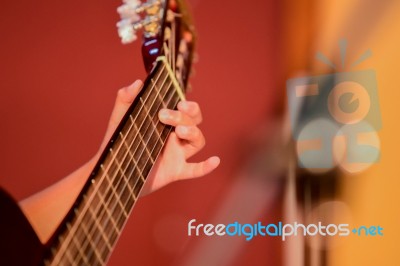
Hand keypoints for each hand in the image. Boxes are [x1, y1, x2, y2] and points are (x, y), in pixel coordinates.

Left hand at [99, 80, 219, 194]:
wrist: (113, 170)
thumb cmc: (119, 142)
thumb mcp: (120, 119)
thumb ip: (125, 99)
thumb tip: (138, 82)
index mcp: (167, 122)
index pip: (186, 110)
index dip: (189, 106)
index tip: (180, 103)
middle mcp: (175, 136)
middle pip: (194, 123)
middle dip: (186, 117)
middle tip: (165, 116)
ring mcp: (177, 154)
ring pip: (198, 142)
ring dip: (193, 133)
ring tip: (179, 132)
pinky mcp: (175, 171)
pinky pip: (195, 170)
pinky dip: (206, 167)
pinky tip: (215, 160)